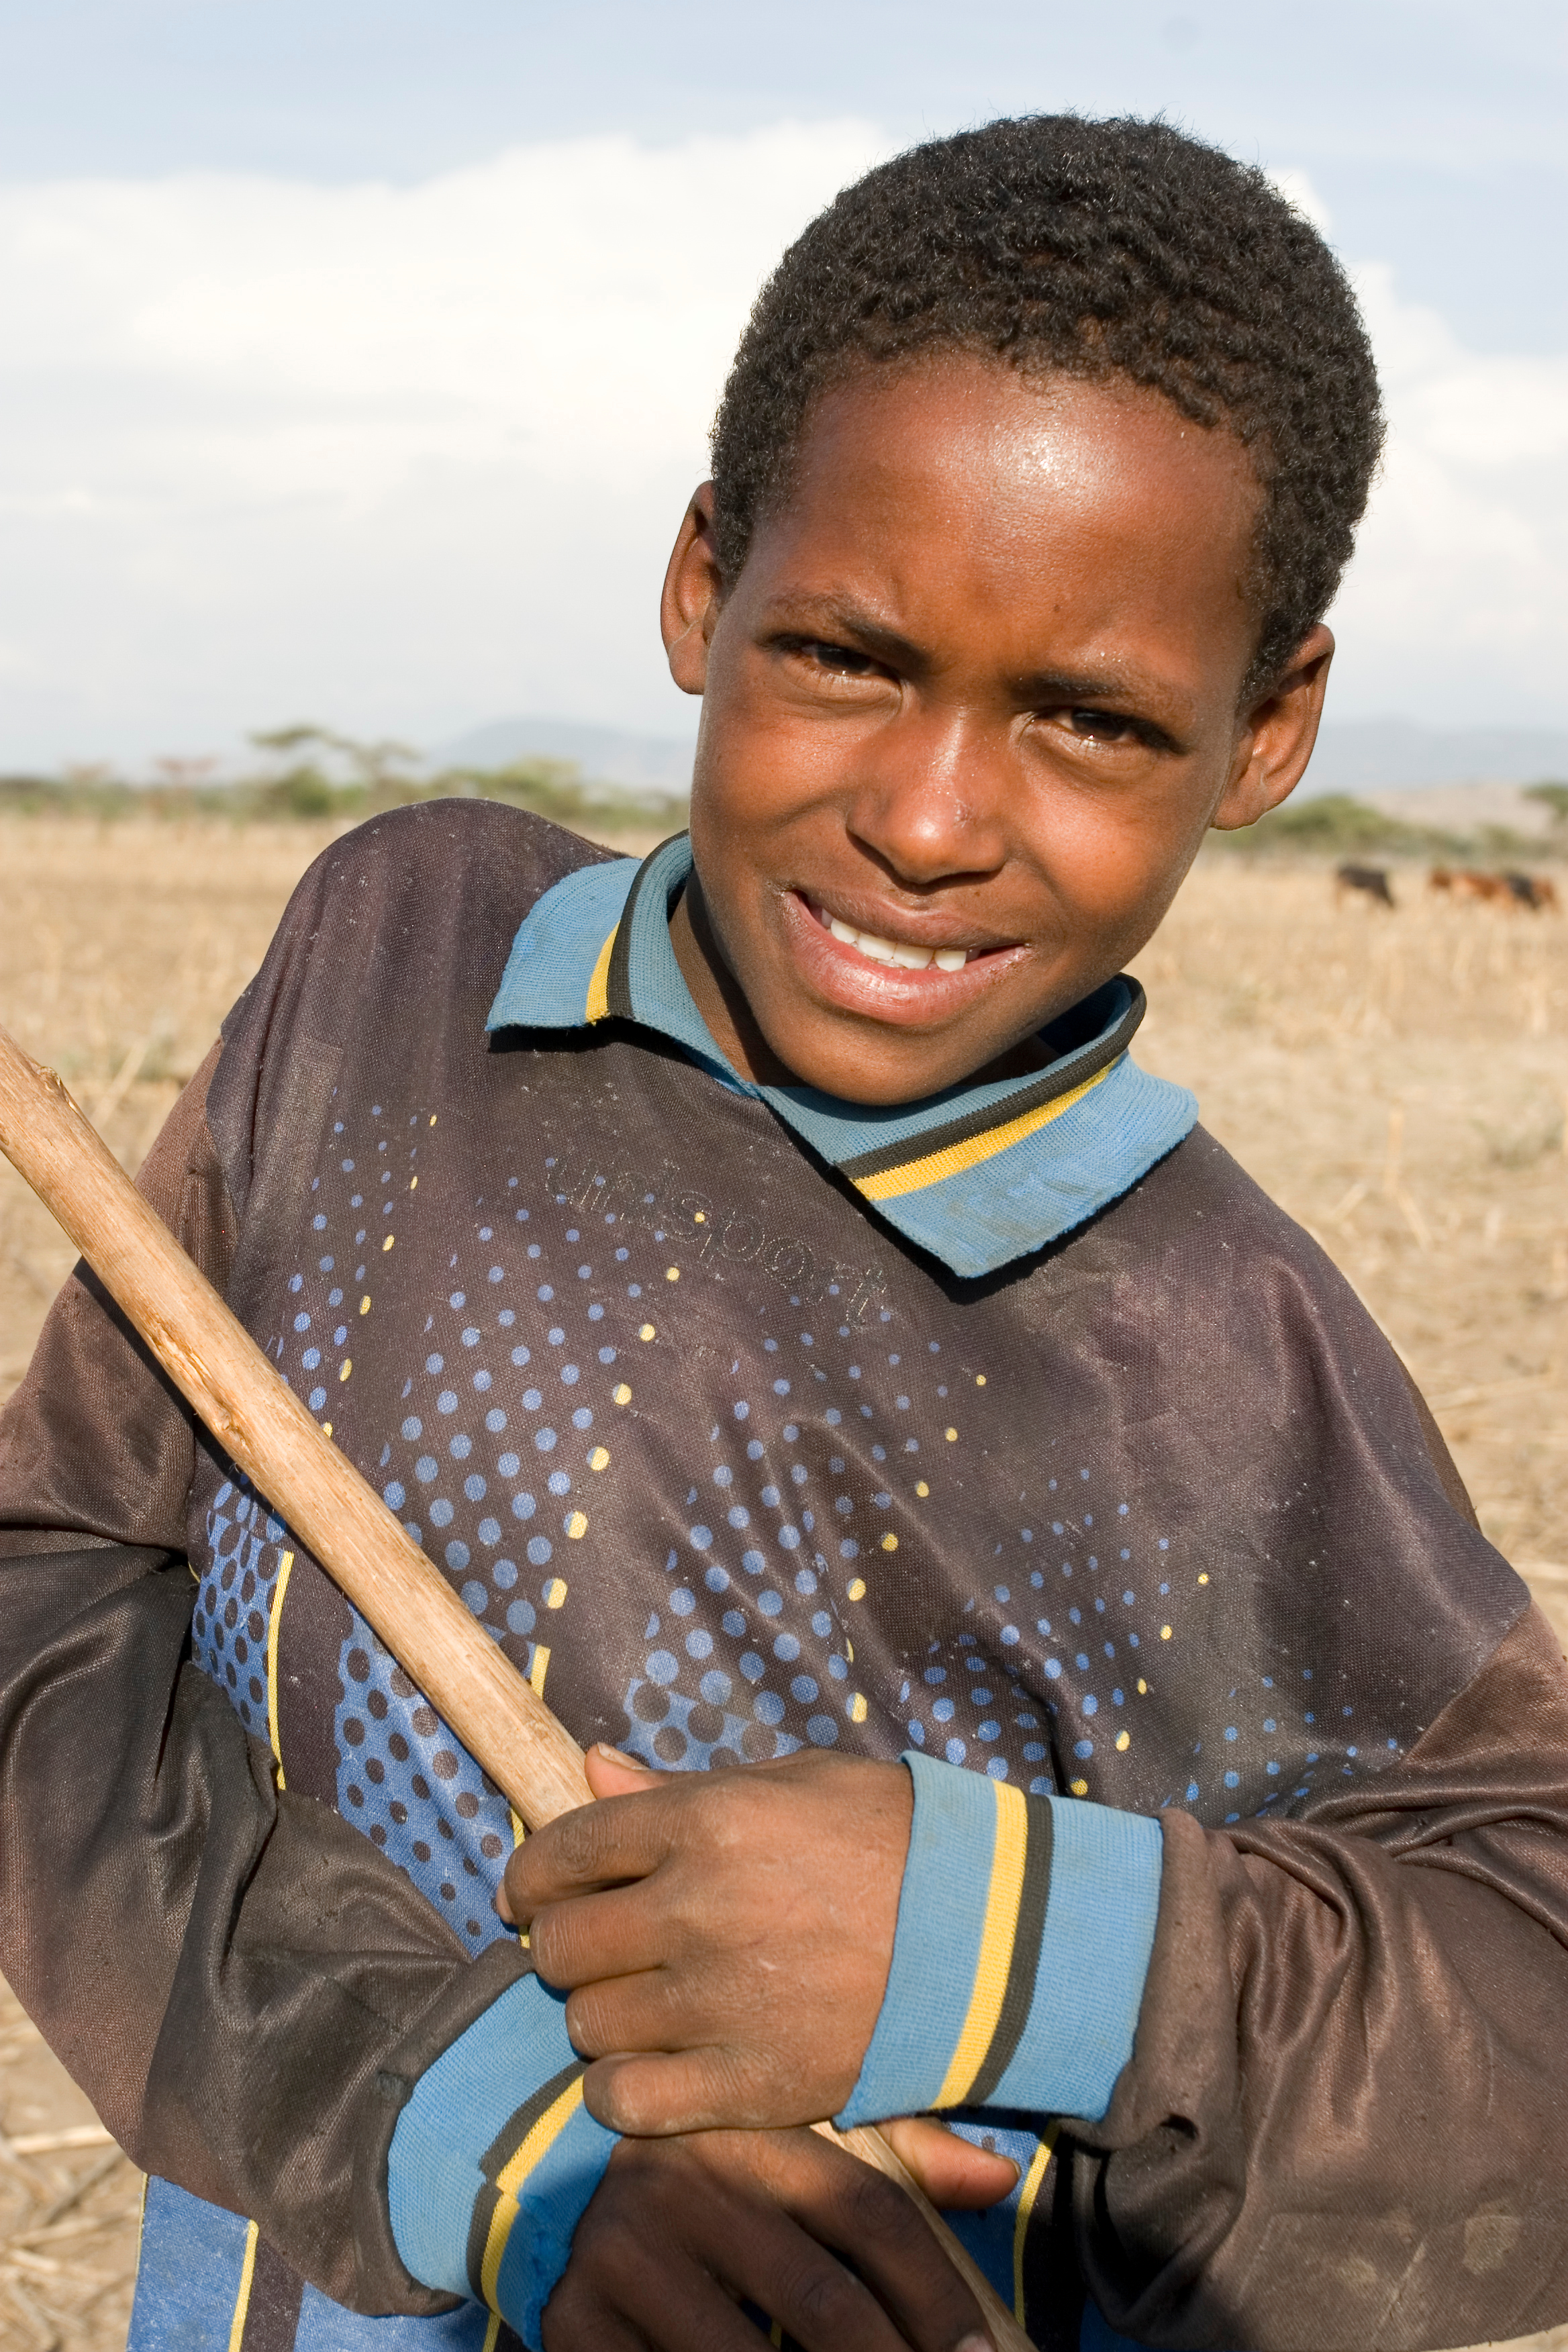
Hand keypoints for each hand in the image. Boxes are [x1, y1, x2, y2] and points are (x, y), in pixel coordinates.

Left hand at [500, 1745, 910, 2132]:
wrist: (993, 1932)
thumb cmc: (889, 1839)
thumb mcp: (788, 1783)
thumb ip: (677, 1786)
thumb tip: (589, 1766)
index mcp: (707, 1820)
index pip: (566, 1849)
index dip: (534, 1875)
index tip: (533, 1893)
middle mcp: (699, 1907)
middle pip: (562, 1946)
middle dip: (566, 1945)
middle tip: (599, 1948)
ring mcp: (722, 2001)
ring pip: (589, 2024)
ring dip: (602, 2015)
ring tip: (644, 2001)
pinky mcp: (753, 2082)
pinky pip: (628, 2102)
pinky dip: (622, 2090)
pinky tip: (651, 2066)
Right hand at [541, 2121, 1011, 2351]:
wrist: (556, 2171)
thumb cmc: (721, 2175)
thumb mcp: (805, 2145)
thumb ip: (902, 2162)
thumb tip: (1001, 2179)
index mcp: (755, 2131)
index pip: (869, 2215)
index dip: (938, 2296)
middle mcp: (688, 2179)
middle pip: (822, 2300)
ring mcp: (625, 2251)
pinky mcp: (575, 2318)